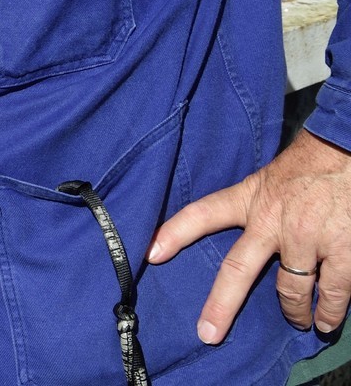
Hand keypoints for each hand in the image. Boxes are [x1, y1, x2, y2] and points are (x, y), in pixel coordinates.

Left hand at [148, 129, 350, 342]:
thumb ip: (257, 206)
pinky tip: (328, 320)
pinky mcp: (342, 250)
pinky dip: (332, 310)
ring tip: (303, 323)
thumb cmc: (308, 164)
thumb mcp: (268, 179)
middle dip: (221, 306)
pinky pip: (335, 291)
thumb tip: (251, 234)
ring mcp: (306, 239)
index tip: (151, 254)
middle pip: (238, 270)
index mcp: (250, 200)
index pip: (203, 214)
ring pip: (292, 291)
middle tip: (208, 332)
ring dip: (296, 313)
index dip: (175, 233)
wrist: (346, 149)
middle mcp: (272, 222)